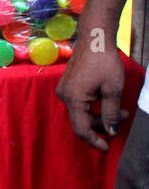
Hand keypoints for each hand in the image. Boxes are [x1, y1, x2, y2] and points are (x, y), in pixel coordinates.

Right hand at [57, 36, 129, 151]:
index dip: (94, 141)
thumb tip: (111, 132)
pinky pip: (80, 103)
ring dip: (100, 115)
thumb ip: (111, 114)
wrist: (94, 40)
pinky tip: (108, 101)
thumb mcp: (113, 90)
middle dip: (103, 124)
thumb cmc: (104, 63)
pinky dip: (94, 106)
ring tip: (120, 110)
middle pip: (82, 121)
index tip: (108, 148)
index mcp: (73, 99)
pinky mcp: (68, 85)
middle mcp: (64, 96)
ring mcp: (64, 90)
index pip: (81, 129)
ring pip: (82, 112)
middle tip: (123, 119)